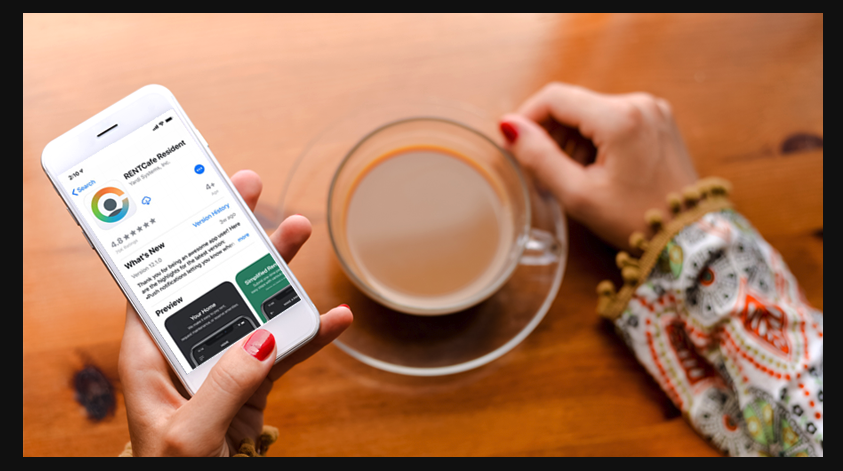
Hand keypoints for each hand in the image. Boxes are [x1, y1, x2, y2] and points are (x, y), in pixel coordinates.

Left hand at [118, 170, 352, 455]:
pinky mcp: (254, 381)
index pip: (163, 287)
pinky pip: (285, 349)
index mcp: (150, 357)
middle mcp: (187, 351)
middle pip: (215, 284)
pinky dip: (310, 334)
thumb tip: (260, 340)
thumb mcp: (188, 434)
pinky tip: (334, 317)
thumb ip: (224, 385)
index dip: (183, 242)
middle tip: (261, 199)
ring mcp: (224, 363)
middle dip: (239, 241)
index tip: (204, 202)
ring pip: (254, 307)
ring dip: (279, 275)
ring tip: (302, 233)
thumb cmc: (171, 469)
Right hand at [500, 82, 697, 249]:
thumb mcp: (579, 194)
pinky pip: (612, 119)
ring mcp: (652, 109)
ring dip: (571, 138)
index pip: (555, 97)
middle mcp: (639, 103)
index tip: (512, 143)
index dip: (526, 117)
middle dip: (550, 132)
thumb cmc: (636, 220)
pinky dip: (593, 139)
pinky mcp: (657, 120)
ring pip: (591, 111)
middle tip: (540, 169)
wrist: (688, 235)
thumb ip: (540, 157)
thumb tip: (510, 127)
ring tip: (570, 175)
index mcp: (620, 118)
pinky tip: (593, 169)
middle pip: (574, 103)